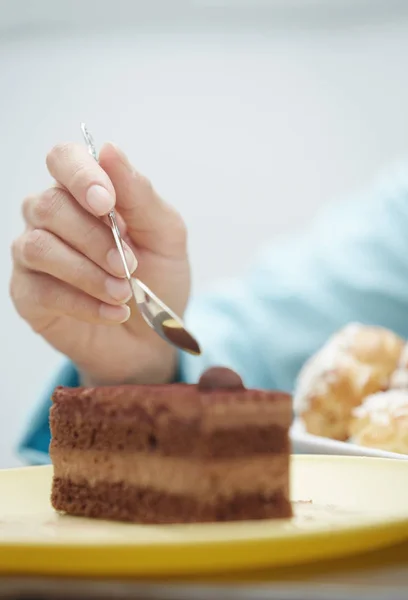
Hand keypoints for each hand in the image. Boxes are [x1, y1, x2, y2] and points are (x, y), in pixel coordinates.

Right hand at [10, 142, 190, 385]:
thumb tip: (109, 150)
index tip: (106, 203)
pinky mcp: (28, 294)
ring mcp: (34, 255)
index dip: (80, 175)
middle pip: (49, 205)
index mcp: (85, 193)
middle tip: (130, 266)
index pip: (64, 159)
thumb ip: (140, 195)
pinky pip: (41, 290)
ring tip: (124, 293)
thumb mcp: (164, 235)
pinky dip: (83, 303)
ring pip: (38, 247)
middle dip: (95, 238)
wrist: (152, 336)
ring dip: (87, 272)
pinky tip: (113, 312)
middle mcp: (51, 217)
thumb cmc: (157, 277)